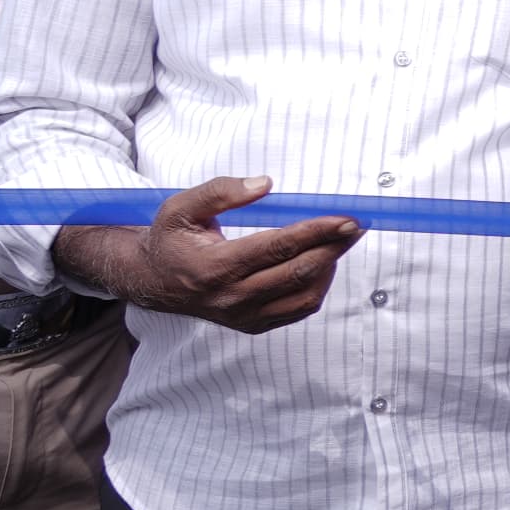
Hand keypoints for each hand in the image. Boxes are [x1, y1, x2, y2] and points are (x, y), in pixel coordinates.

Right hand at [58, 175, 360, 332]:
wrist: (153, 281)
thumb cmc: (171, 239)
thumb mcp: (181, 207)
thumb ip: (220, 192)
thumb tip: (265, 184)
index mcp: (214, 267)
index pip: (277, 248)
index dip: (316, 232)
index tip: (346, 219)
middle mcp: (231, 297)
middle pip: (297, 272)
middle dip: (333, 247)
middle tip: (356, 226)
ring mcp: (243, 316)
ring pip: (304, 295)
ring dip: (329, 267)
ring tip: (338, 241)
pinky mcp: (252, 325)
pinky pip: (297, 309)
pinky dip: (317, 286)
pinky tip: (320, 263)